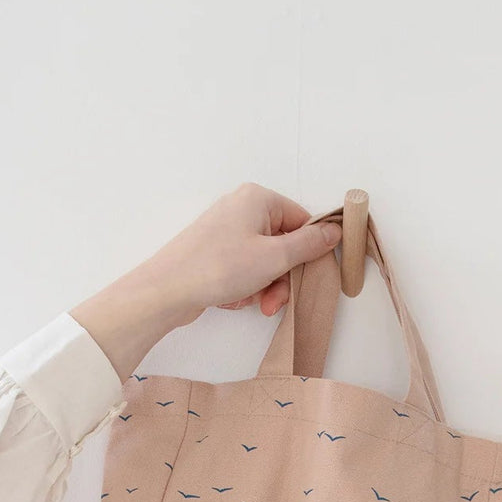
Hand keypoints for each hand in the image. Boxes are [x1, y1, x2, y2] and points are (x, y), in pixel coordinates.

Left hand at [70, 183, 341, 382]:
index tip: (306, 276)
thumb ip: (309, 244)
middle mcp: (242, 208)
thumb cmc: (219, 267)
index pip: (302, 221)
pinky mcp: (215, 252)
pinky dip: (246, 287)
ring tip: (254, 303)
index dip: (308, 252)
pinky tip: (233, 298)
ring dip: (265, 287)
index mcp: (258, 199)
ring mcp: (227, 230)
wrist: (168, 290)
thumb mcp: (274, 257)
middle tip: (275, 300)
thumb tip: (334, 231)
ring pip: (265, 261)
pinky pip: (245, 269)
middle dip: (282, 277)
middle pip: (283, 244)